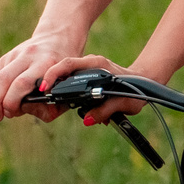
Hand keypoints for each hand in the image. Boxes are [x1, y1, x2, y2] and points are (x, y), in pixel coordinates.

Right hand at [0, 30, 87, 120]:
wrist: (58, 38)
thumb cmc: (64, 68)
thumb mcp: (66, 85)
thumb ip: (50, 103)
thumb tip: (25, 110)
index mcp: (46, 63)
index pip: (22, 83)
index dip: (13, 101)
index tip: (14, 113)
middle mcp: (29, 56)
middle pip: (5, 80)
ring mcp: (16, 54)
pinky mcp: (8, 55)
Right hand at [37, 53, 159, 125]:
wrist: (144, 82)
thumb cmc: (136, 91)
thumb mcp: (124, 103)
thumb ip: (106, 111)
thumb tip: (86, 120)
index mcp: (97, 65)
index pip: (68, 64)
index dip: (53, 74)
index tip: (44, 86)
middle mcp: (90, 64)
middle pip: (61, 68)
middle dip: (48, 81)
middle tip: (39, 97)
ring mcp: (87, 68)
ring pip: (65, 74)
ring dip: (55, 86)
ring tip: (47, 102)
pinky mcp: (87, 75)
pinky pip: (70, 79)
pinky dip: (63, 89)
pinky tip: (59, 101)